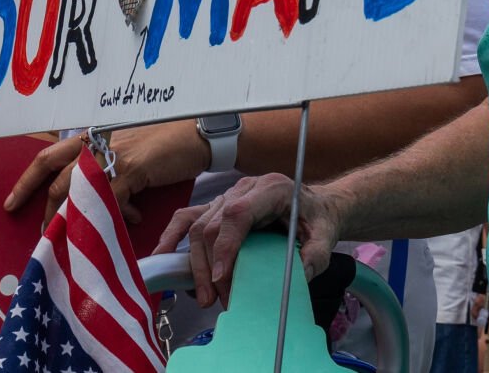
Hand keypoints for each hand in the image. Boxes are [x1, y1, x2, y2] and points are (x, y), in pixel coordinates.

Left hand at [4, 121, 210, 224]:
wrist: (197, 133)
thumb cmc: (164, 141)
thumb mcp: (127, 149)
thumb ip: (107, 167)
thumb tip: (91, 197)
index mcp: (92, 136)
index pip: (48, 157)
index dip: (27, 181)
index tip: (11, 203)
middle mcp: (97, 142)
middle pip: (56, 177)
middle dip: (46, 211)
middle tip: (45, 234)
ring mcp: (113, 154)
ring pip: (79, 191)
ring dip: (78, 218)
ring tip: (84, 237)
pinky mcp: (132, 167)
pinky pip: (112, 198)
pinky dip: (117, 214)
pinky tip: (130, 220)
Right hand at [155, 175, 347, 308]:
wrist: (318, 207)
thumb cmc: (319, 220)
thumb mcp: (326, 238)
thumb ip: (314, 256)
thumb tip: (295, 277)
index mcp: (272, 189)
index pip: (237, 213)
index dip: (224, 246)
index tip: (222, 280)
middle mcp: (245, 189)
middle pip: (213, 224)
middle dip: (210, 267)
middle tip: (217, 300)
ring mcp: (228, 196)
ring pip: (198, 226)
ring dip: (196, 264)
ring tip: (203, 297)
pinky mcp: (219, 207)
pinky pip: (189, 218)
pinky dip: (172, 236)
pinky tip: (162, 257)